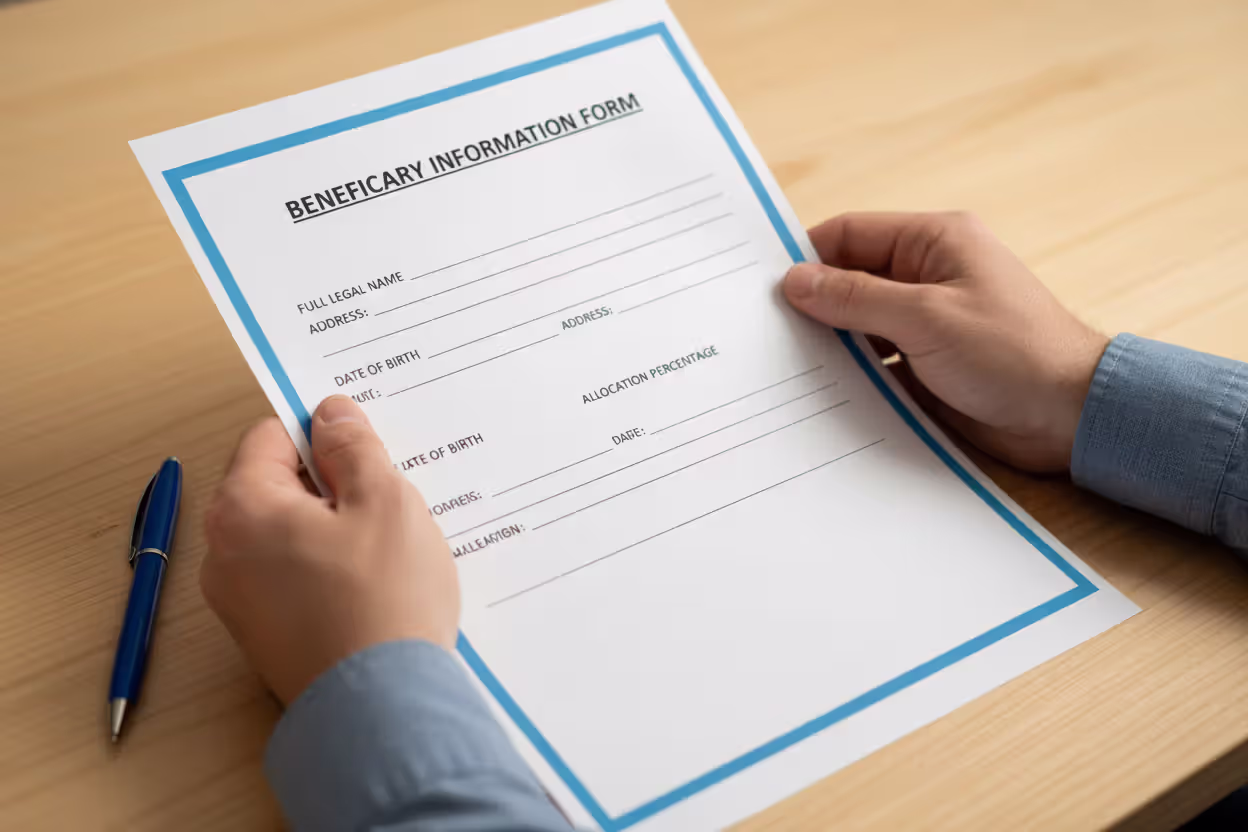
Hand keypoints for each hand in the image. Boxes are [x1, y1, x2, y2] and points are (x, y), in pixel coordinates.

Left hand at [202, 395, 458, 704]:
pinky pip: (296, 581)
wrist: (384, 711)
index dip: (322, 433)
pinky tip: (376, 588)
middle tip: (388, 500)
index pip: (271, 437)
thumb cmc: (383, 599)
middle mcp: (224, 555)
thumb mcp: (383, 499)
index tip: (365, 448)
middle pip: (278, 488)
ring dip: (337, 531)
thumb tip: (330, 414)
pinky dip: (332, 574)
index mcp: (242, 509)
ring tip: (389, 550)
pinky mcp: (267, 639)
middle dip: (332, 485)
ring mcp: (241, 603)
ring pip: (291, 537)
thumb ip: (353, 446)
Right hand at [784, 212, 1107, 472]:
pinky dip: (849, 373)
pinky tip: (818, 392)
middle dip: (811, 304)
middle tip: (761, 331)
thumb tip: (795, 281)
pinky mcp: (926, 364)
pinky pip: (874, 361)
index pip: (850, 234)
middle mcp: (927, 276)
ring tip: (780, 365)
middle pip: (849, 279)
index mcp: (934, 242)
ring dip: (828, 343)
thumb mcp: (926, 318)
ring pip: (857, 324)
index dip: (806, 256)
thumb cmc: (1012, 353)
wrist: (1071, 417)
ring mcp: (926, 322)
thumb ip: (855, 298)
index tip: (761, 287)